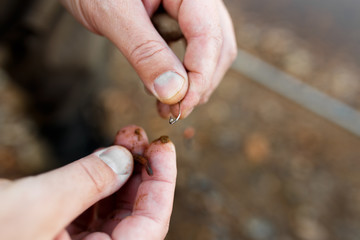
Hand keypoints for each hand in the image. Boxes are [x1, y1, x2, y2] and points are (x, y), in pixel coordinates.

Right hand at [0, 125, 175, 239]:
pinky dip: (97, 180)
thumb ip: (86, 181)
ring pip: (113, 208)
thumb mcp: (34, 207)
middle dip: (140, 172)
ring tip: (124, 138)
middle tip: (140, 137)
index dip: (163, 183)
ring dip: (121, 172)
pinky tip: (103, 156)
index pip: (152, 224)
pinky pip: (89, 208)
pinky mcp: (57, 236)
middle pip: (135, 214)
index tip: (164, 148)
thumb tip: (124, 158)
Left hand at [60, 0, 236, 118]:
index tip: (181, 107)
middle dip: (199, 84)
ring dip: (192, 85)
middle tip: (175, 112)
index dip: (200, 77)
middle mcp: (198, 0)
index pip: (208, 36)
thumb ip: (145, 51)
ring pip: (209, 54)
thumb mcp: (113, 15)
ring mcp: (192, 11)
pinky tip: (163, 91)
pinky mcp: (180, 23)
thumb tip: (173, 93)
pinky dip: (180, 77)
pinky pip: (191, 53)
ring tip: (166, 106)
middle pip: (217, 48)